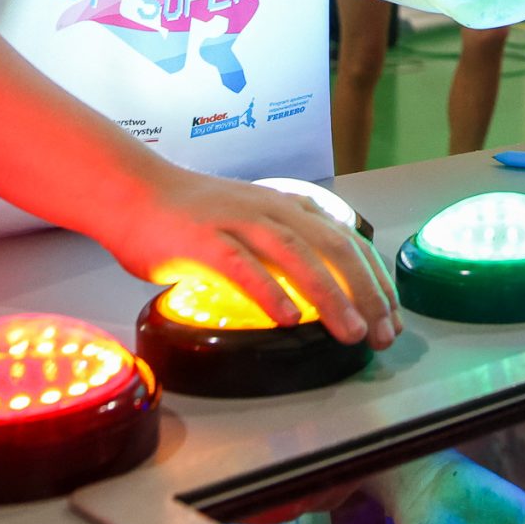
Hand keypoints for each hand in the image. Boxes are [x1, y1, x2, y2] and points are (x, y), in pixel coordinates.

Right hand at [102, 166, 398, 346]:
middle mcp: (273, 210)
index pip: (349, 242)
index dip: (375, 280)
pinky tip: (286, 319)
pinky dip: (268, 290)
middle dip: (366, 292)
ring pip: (298, 256)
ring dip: (330, 295)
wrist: (132, 190)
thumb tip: (318, 289)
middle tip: (383, 333)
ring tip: (351, 331)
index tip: (392, 317)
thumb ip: (282, 251)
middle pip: (335, 248)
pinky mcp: (203, 238)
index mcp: (289, 209)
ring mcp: (239, 222)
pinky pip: (241, 265)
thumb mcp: (252, 225)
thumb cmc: (191, 216)